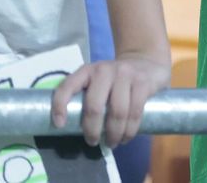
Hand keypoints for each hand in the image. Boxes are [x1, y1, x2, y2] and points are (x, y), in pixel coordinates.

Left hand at [51, 52, 169, 146]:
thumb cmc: (115, 79)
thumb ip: (86, 96)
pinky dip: (130, 129)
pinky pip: (135, 111)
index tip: (60, 125)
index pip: (67, 87)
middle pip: (94, 106)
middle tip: (93, 142)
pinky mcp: (143, 82)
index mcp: (87, 71)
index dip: (60, 106)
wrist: (147, 62)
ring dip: (113, 134)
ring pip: (117, 112)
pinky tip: (126, 137)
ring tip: (112, 143)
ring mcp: (126, 75)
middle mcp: (104, 70)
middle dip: (92, 130)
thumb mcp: (97, 81)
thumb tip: (71, 127)